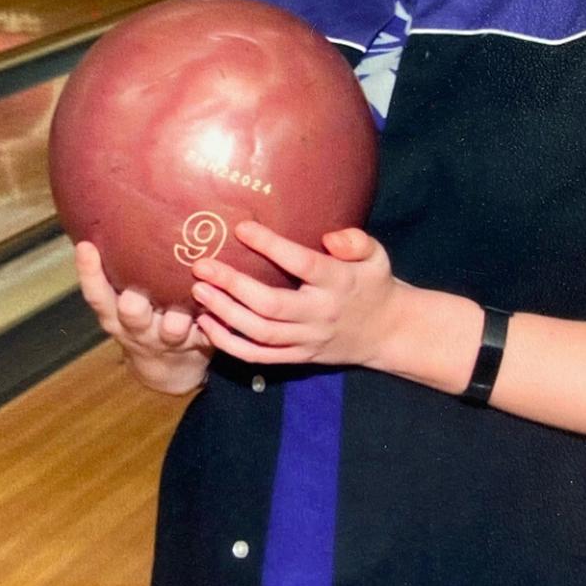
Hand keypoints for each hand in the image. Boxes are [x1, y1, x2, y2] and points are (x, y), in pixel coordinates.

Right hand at [74, 241, 212, 394]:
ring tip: (195, 291)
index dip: (89, 273)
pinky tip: (221, 307)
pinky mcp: (198, 345)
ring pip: (173, 328)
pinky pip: (208, 335)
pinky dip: (215, 323)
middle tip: (137, 292)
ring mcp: (168, 340)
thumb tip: (118, 217)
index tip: (86, 246)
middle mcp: (138, 329)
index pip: (96, 294)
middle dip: (135, 303)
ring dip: (181, 313)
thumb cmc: (145, 318)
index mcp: (115, 315)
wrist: (168, 369)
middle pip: (131, 314)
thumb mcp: (123, 300)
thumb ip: (122, 271)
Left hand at [189, 221, 405, 370]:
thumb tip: (329, 237)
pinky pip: (259, 357)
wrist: (386, 332)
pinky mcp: (299, 357)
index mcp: (338, 283)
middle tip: (202, 266)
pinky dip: (230, 345)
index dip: (271, 246)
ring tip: (198, 291)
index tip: (242, 228)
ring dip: (225, 314)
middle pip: (271, 305)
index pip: (302, 264)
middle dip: (233, 285)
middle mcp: (320, 314)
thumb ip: (356, 241)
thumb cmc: (372, 283)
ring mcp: (307, 340)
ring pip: (260, 333)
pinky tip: (207, 325)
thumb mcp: (376, 255)